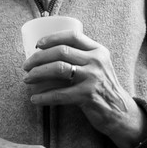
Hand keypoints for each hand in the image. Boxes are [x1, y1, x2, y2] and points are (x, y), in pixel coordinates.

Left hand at [24, 32, 146, 147]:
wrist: (120, 112)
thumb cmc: (103, 88)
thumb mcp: (98, 66)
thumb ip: (81, 57)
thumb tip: (47, 54)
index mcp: (98, 50)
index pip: (72, 36)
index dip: (52, 38)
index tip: (37, 45)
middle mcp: (96, 61)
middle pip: (61, 51)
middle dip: (39, 58)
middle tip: (26, 66)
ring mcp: (93, 78)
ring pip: (58, 69)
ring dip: (38, 73)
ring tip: (27, 79)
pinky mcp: (88, 95)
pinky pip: (59, 94)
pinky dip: (44, 97)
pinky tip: (34, 99)